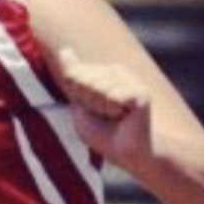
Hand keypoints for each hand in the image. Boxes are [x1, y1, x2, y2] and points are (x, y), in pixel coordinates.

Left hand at [52, 44, 151, 164]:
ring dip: (101, 110)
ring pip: (97, 88)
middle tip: (105, 118)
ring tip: (116, 118)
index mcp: (101, 73)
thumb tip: (64, 49)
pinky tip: (125, 118)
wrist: (127, 154)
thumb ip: (72, 78)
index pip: (73, 74)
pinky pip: (112, 96)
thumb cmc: (104, 134)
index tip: (91, 112)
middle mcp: (117, 71)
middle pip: (82, 79)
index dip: (76, 98)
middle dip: (88, 104)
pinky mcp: (140, 91)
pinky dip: (113, 112)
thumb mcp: (80, 105)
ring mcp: (130, 79)